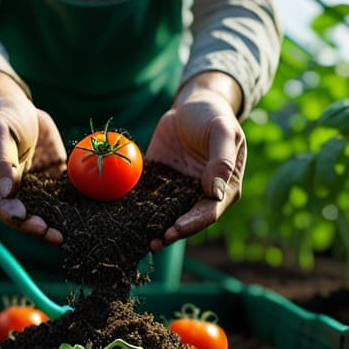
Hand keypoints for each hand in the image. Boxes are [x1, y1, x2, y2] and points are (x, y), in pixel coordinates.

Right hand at [0, 71, 66, 243]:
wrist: (19, 107)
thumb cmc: (1, 117)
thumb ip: (0, 160)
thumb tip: (6, 190)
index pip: (4, 210)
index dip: (19, 219)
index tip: (34, 222)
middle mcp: (10, 197)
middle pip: (25, 219)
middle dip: (41, 229)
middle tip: (58, 235)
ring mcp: (32, 192)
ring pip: (45, 214)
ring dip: (58, 225)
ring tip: (74, 236)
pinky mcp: (51, 185)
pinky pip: (62, 200)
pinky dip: (74, 209)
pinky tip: (88, 217)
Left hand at [145, 72, 245, 250]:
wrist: (191, 105)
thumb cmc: (213, 116)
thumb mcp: (222, 130)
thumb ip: (222, 159)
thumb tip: (215, 192)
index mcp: (224, 187)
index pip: (209, 212)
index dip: (192, 224)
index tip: (174, 230)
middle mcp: (202, 195)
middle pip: (187, 220)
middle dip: (171, 233)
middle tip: (154, 243)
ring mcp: (179, 191)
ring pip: (167, 215)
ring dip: (155, 228)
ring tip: (141, 241)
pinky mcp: (160, 183)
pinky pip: (150, 199)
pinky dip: (139, 210)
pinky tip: (125, 218)